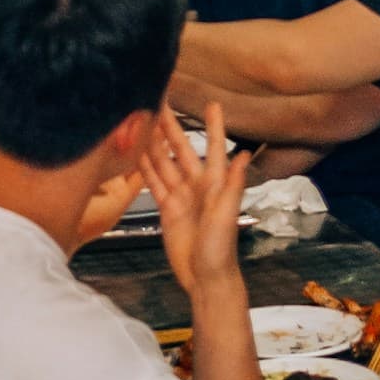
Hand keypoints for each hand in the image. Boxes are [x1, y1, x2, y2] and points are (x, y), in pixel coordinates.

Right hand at [148, 102, 249, 296]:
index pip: (214, 148)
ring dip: (153, 143)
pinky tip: (134, 152)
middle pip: (180, 149)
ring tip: (141, 120)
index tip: (211, 103)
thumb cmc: (221, 248)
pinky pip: (154, 183)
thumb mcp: (226, 215)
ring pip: (163, 163)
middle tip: (159, 100)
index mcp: (214, 183)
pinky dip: (144, 167)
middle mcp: (196, 184)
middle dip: (171, 126)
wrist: (205, 279)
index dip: (213, 126)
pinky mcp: (167, 208)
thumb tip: (244, 154)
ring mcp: (180, 196)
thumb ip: (232, 185)